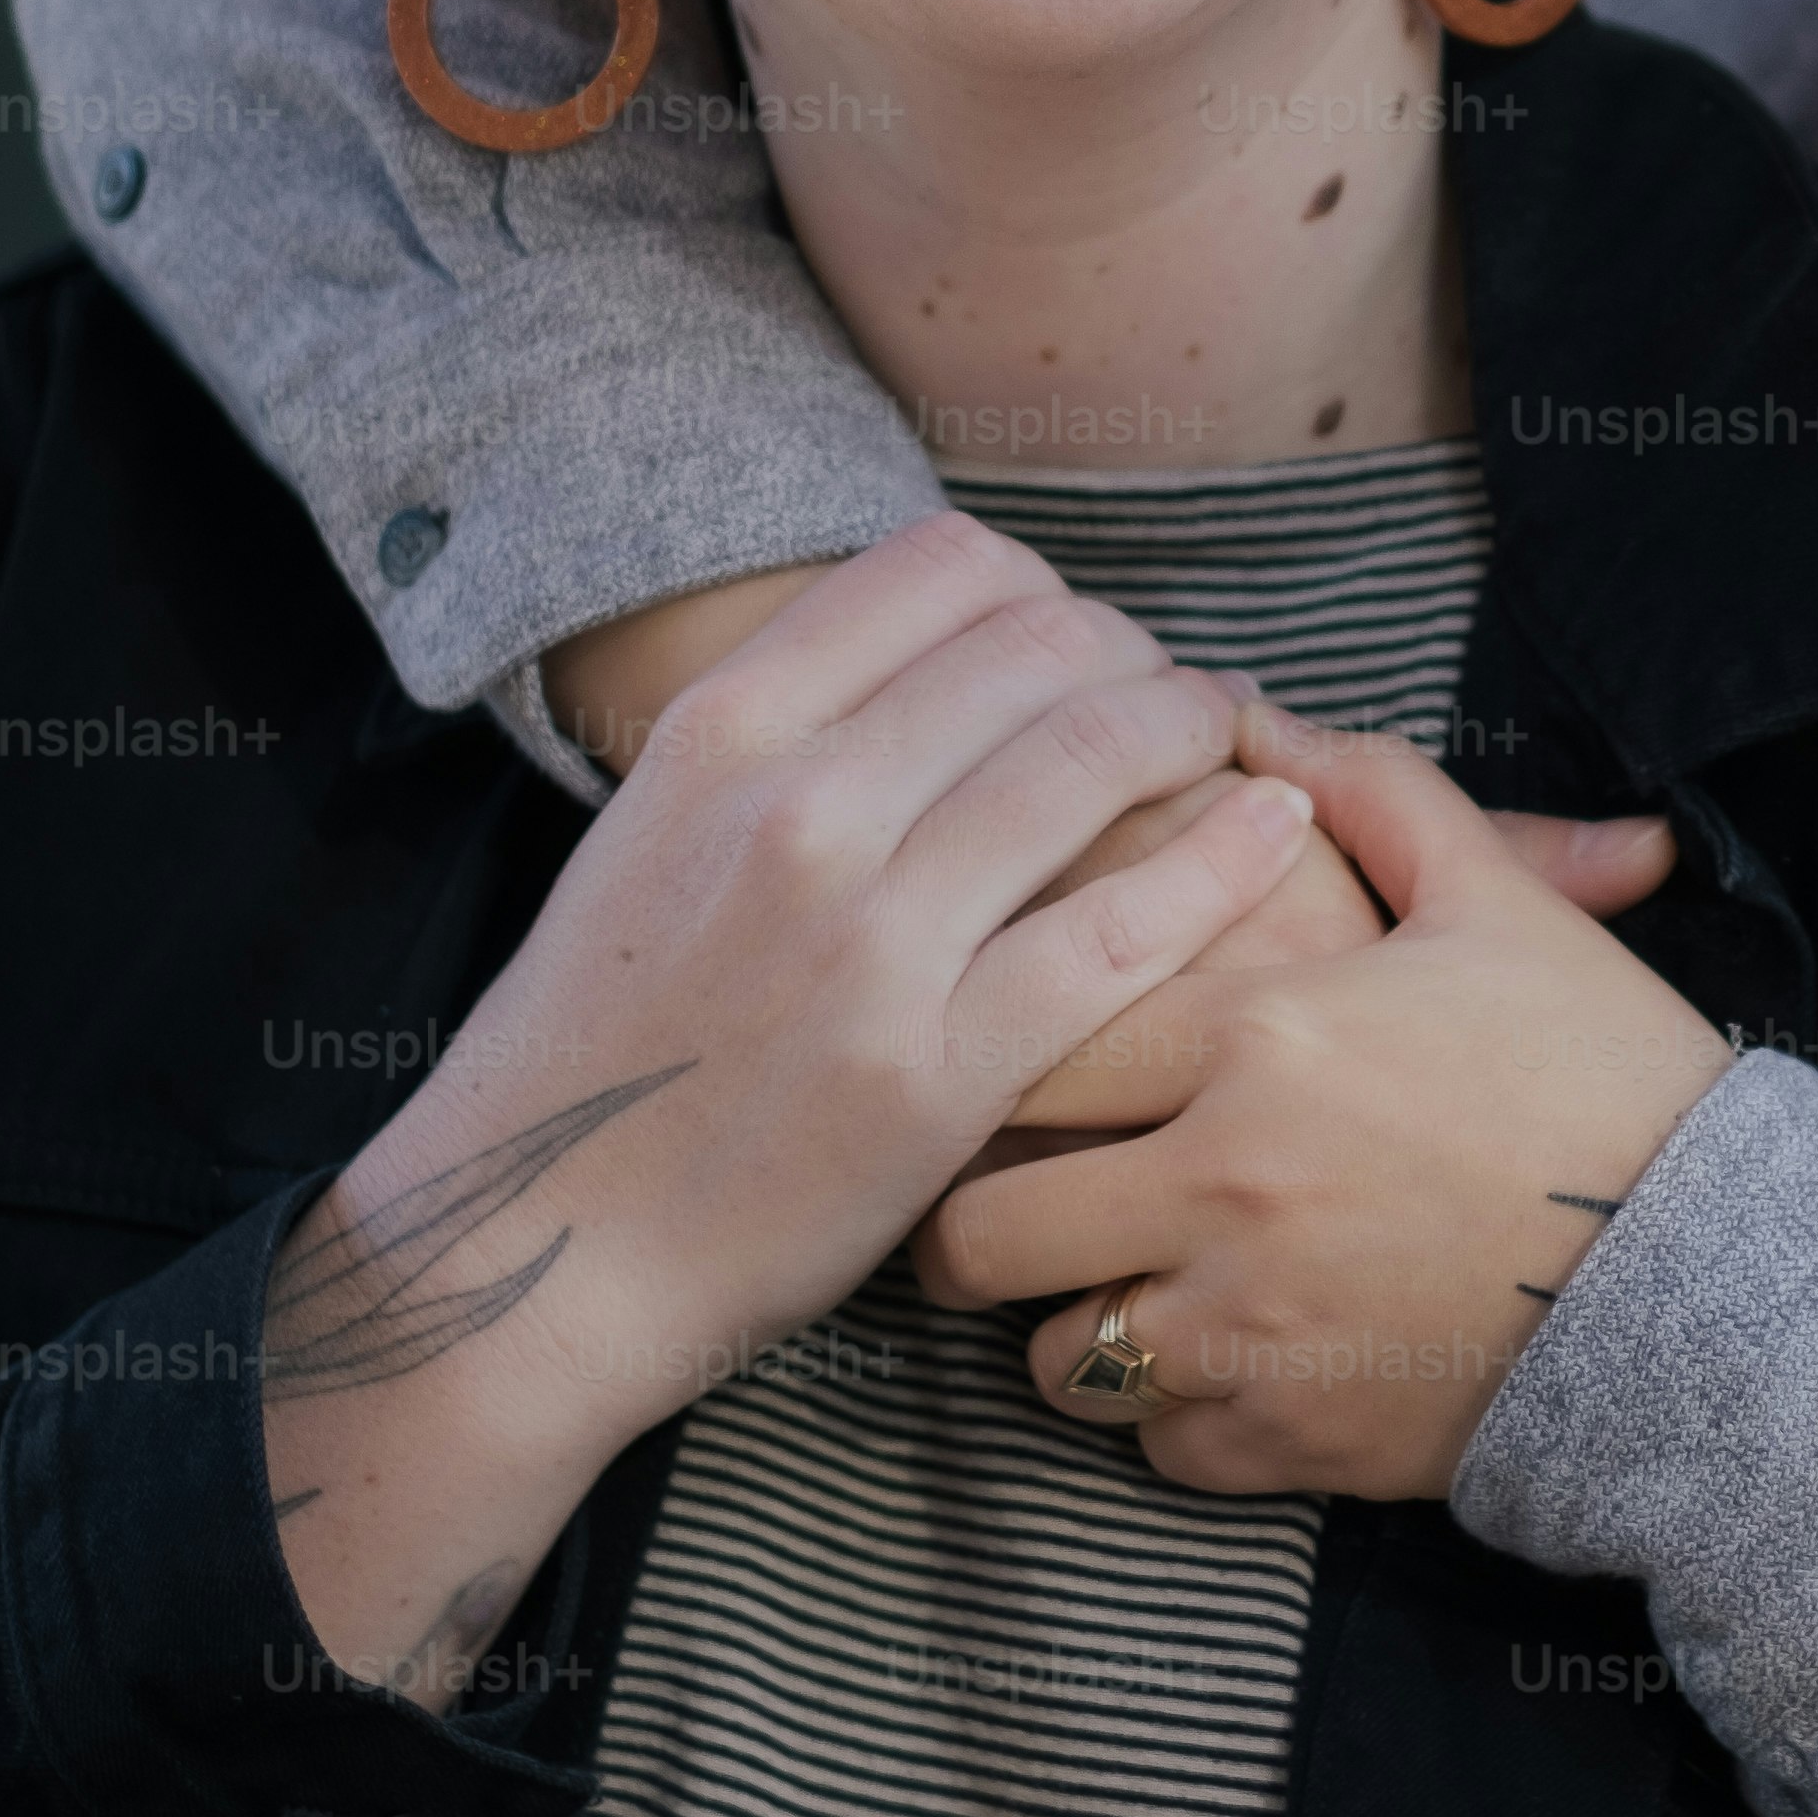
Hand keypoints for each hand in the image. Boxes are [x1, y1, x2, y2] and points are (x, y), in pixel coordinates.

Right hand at [260, 518, 1308, 1697]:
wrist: (541, 1249)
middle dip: (1132, 653)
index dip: (1042, 587)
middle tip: (1171, 695)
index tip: (1075, 637)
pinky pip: (1125, 930)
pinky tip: (1276, 834)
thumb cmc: (606, 1042)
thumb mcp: (651, 831)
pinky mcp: (939, 1072)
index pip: (942, 566)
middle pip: (1040, 644)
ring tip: (1228, 740)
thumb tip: (934, 654)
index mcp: (721, 734)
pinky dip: (1224, 861)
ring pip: (1094, 757)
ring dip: (1192, 725)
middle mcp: (798, 811)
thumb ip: (781, 733)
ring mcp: (871, 943)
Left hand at [910, 711, 1731, 1500]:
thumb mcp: (1494, 904)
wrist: (1719, 1274)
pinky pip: (1157, 1447)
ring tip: (1108, 1290)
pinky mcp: (1290, 1438)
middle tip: (993, 1205)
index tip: (980, 1061)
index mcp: (1253, 1037)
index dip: (977, 1055)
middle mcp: (1220, 1187)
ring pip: (1055, 1361)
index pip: (1022, 1043)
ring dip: (1070, 1328)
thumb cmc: (1603, 1072)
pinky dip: (1172, 1417)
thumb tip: (1256, 720)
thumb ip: (1370, 795)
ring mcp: (1247, 1328)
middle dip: (970, 1224)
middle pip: (984, 1233)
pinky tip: (1219, 1364)